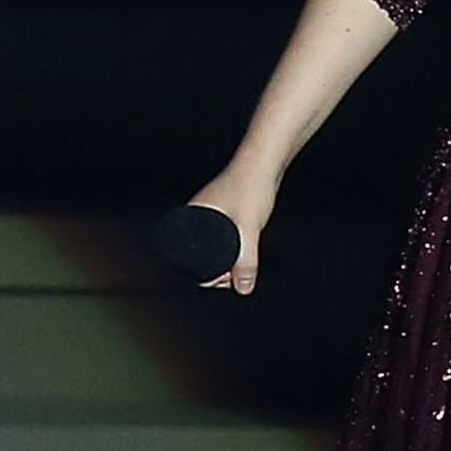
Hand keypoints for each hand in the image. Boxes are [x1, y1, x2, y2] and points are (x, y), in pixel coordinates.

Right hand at [185, 163, 277, 297]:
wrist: (265, 161)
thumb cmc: (251, 187)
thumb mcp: (249, 230)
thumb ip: (246, 261)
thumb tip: (243, 289)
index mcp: (191, 218)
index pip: (185, 260)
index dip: (206, 276)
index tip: (227, 278)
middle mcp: (196, 215)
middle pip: (199, 256)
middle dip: (218, 270)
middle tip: (237, 274)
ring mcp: (211, 212)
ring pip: (212, 246)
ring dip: (226, 259)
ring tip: (243, 261)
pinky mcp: (225, 209)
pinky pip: (223, 235)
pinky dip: (233, 245)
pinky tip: (246, 245)